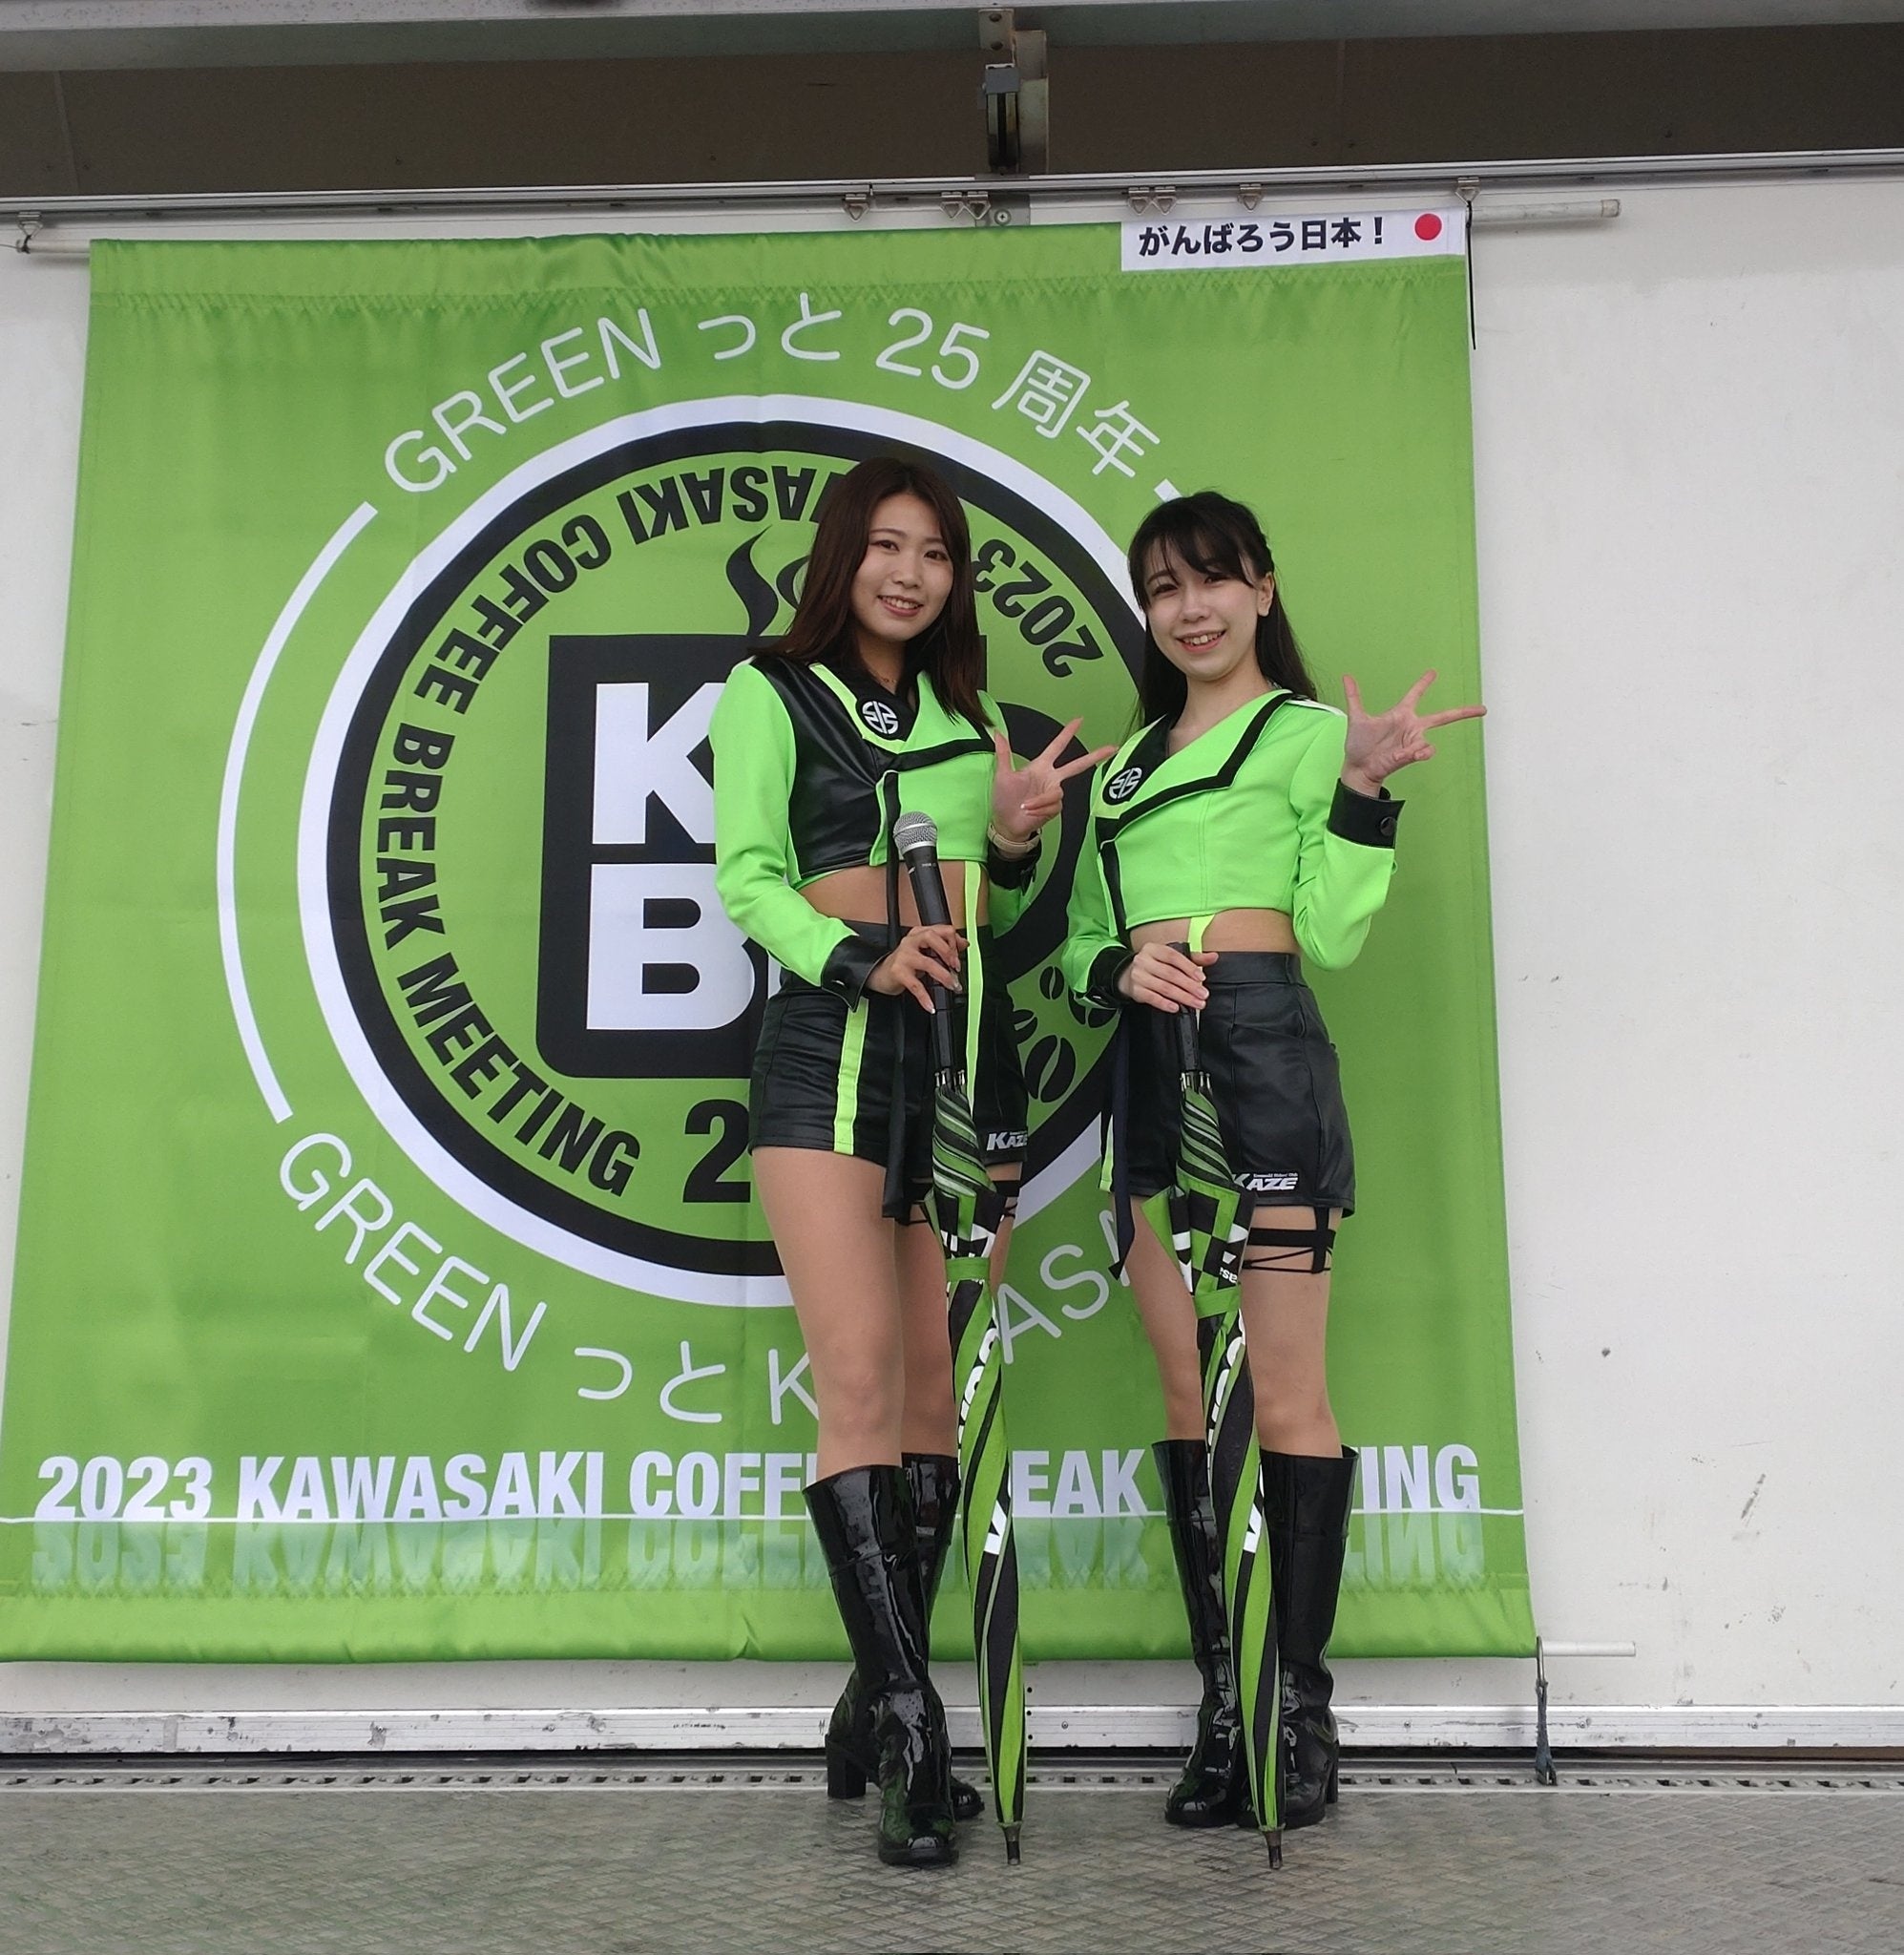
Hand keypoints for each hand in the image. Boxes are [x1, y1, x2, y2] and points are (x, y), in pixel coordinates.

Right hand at [867, 924, 964, 1011]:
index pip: (941, 929)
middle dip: (948, 952)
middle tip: (956, 967)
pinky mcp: (898, 972)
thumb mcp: (926, 950)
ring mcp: (903, 956)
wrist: (882, 974)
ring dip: (943, 976)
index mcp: (920, 933)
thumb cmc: (906, 962)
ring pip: (927, 962)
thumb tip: (964, 943)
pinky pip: (915, 985)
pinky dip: (925, 997)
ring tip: (952, 985)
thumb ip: (944, 945)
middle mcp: (911, 941)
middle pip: (932, 937)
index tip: (960, 956)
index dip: (954, 942)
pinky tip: (930, 1005)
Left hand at [990, 719, 1117, 840]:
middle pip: (1078, 765)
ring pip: (1056, 793)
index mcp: (1040, 767)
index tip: (1079, 721)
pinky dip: (1040, 808)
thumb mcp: (1002, 775)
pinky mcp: (1055, 808)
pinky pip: (1054, 805)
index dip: (1067, 733)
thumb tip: (997, 732)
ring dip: (1039, 800)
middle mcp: (1051, 778)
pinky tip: (1031, 812)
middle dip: (1095, 756)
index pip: (1057, 747)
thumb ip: (1004, 753)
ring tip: (1025, 806)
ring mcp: (1054, 793)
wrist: (1007, 825)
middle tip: (1113, 748)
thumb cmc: (1004, 800)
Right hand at [1119, 943, 1216, 1013]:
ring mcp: (1138, 976)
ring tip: (1196, 1003)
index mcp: (1153, 949)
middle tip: (1203, 994)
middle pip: (1170, 974)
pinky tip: (1176, 1007)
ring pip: (1163, 987)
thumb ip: (1193, 958)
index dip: (1188, 967)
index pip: (1173, 956)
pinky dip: (1164, 1003)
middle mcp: (1144, 960)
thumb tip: (1213, 957)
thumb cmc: (1154, 965)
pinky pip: (1152, 998)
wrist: (1127, 975)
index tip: (1202, 978)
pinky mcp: (1136, 991)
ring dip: (1182, 997)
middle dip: (1189, 986)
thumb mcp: (1170, 958)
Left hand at [1340, 670, 1484, 793]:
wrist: (1357, 767)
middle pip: (1443, 717)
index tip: (1433, 672)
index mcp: (1400, 715)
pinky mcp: (1411, 755)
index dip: (1424, 684)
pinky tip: (1407, 755)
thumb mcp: (1356, 718)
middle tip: (1482, 709)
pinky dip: (1417, 752)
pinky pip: (1422, 751)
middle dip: (1463, 713)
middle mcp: (1410, 727)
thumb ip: (1354, 696)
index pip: (1415, 695)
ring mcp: (1412, 742)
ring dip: (1419, 746)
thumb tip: (1346, 676)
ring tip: (1404, 753)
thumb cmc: (1358, 745)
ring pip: (1427, 741)